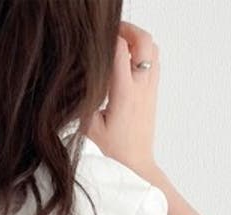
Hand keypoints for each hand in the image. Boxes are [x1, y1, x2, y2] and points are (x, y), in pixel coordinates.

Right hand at [84, 21, 159, 178]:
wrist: (135, 168)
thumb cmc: (112, 154)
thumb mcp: (88, 127)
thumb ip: (84, 99)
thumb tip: (77, 78)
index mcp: (124, 94)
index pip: (120, 50)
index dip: (107, 37)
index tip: (93, 38)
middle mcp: (142, 88)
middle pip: (144, 41)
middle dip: (128, 30)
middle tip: (111, 32)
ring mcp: (150, 90)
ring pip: (152, 49)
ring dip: (137, 40)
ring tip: (118, 44)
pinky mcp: (153, 95)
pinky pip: (153, 62)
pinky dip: (142, 54)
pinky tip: (126, 62)